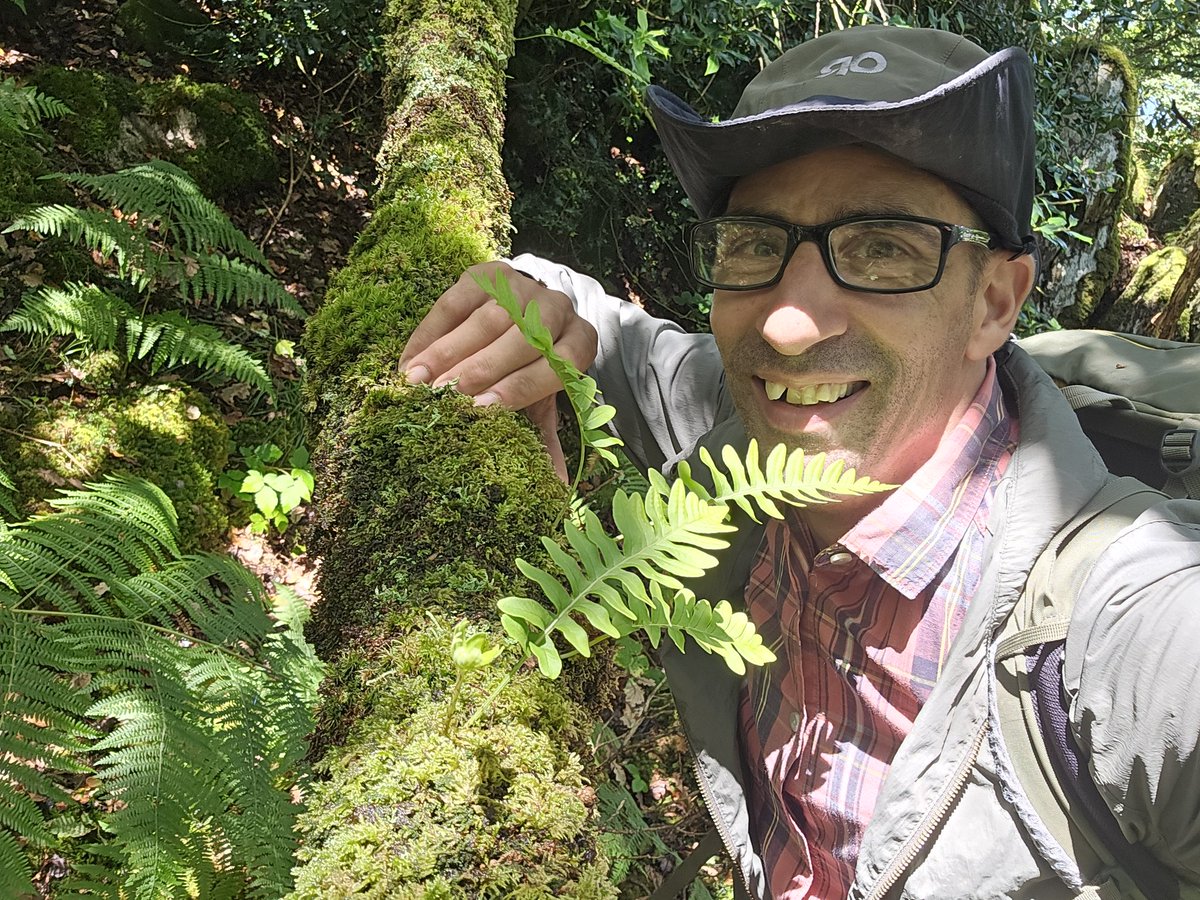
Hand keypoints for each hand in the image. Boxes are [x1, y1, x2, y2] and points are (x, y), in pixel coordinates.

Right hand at [398, 261, 598, 479]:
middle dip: (481, 367)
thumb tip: (558, 491)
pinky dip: (430, 333)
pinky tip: (410, 362)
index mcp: (578, 343)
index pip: (559, 363)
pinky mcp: (486, 273)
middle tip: (444, 396)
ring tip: (418, 382)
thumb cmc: (530, 371)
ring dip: (448, 352)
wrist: (525, 313)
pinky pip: (455, 300)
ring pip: (487, 317)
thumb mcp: (540, 402)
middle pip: (522, 336)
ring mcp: (522, 285)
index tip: (483, 409)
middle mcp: (557, 308)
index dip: (521, 386)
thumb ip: (545, 439)